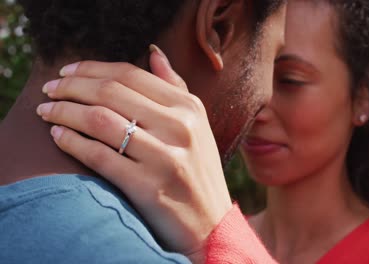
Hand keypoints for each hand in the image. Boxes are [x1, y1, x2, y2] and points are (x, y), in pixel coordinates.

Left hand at [36, 45, 232, 258]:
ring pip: (99, 120)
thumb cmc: (198, 171)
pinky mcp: (147, 186)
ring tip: (46, 110)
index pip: (130, 74)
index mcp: (189, 107)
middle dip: (70, 86)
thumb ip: (176, 86)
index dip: (91, 68)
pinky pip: (98, 155)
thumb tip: (154, 51)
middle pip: (111, 92)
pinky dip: (71, 142)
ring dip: (63, 111)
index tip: (66, 70)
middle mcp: (180, 127)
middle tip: (49, 88)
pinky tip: (58, 135)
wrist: (211, 223)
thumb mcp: (197, 124)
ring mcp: (165, 157)